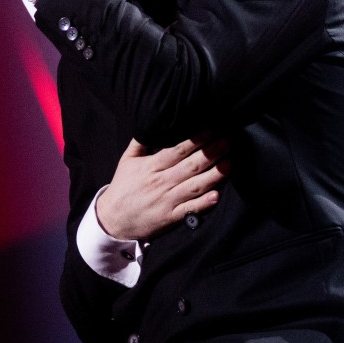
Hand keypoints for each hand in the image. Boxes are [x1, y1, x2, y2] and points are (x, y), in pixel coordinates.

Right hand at [95, 136, 229, 240]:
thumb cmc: (123, 187)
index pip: (176, 150)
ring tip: (230, 163)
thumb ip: (140, 142)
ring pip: (195, 185)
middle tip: (228, 141)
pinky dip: (203, 203)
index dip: (195, 140)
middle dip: (211, 152)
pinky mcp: (171, 217)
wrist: (113, 219)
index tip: (211, 129)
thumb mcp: (127, 161)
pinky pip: (190, 209)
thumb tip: (151, 123)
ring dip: (214, 174)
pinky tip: (216, 195)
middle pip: (190, 165)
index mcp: (151, 166)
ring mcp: (168, 200)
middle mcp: (162, 182)